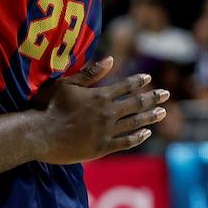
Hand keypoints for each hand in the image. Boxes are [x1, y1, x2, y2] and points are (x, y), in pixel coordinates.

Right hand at [30, 57, 169, 164]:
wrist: (41, 134)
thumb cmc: (49, 105)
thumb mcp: (67, 84)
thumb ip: (90, 73)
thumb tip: (111, 60)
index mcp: (99, 96)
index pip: (124, 87)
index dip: (138, 82)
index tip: (149, 78)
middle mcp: (107, 113)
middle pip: (135, 104)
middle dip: (152, 98)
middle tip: (166, 94)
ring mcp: (106, 131)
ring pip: (134, 122)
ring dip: (150, 117)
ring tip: (162, 112)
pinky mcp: (102, 148)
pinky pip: (126, 142)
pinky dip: (138, 137)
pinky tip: (146, 133)